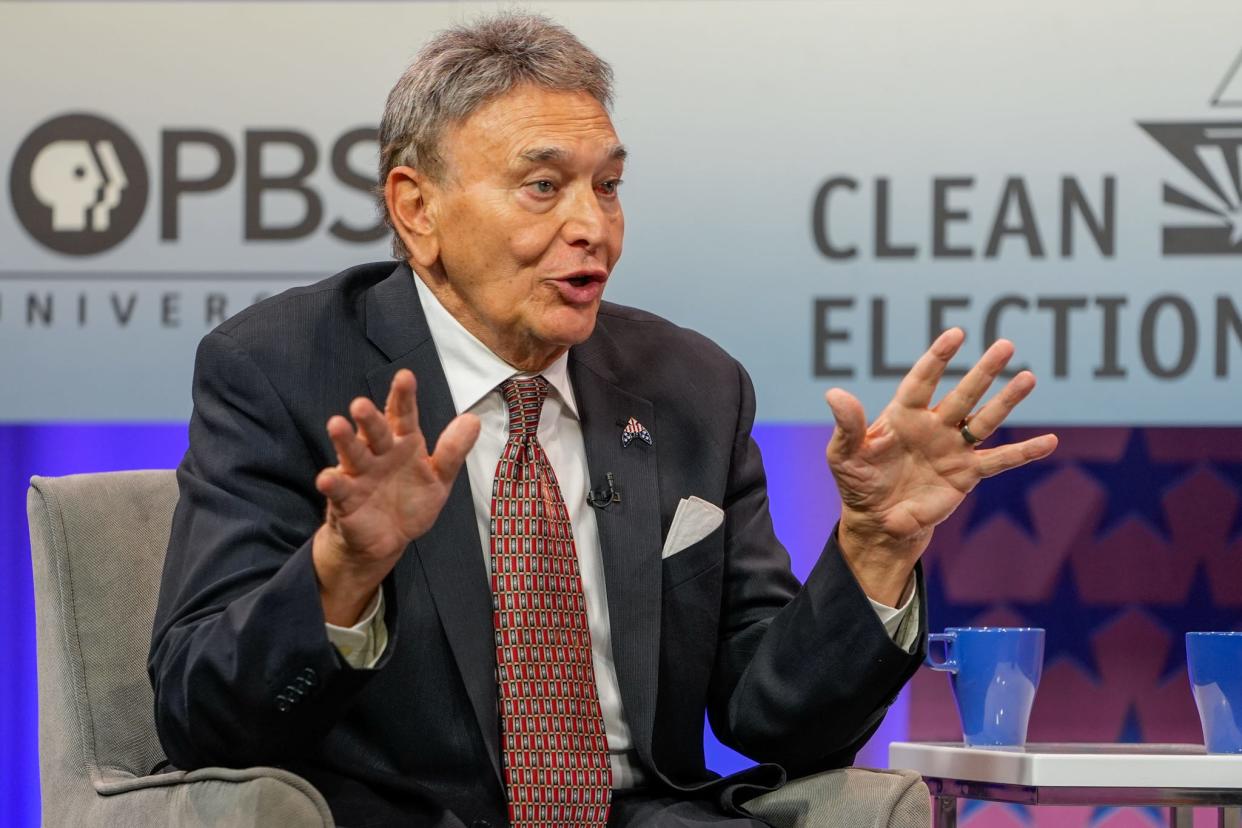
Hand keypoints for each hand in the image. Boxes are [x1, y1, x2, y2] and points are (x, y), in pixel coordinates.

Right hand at [312, 369, 479, 624]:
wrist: (388, 540)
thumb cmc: (411, 501)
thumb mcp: (439, 478)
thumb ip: (453, 451)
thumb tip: (474, 419)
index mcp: (403, 444)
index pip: (403, 415)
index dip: (403, 397)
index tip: (405, 377)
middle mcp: (379, 453)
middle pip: (375, 432)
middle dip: (369, 418)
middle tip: (361, 404)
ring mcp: (360, 474)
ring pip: (352, 453)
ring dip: (344, 440)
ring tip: (337, 424)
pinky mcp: (345, 499)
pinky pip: (338, 490)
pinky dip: (332, 484)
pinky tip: (328, 478)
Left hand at [824, 328, 1056, 604]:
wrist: (876, 520)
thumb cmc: (857, 482)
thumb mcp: (843, 455)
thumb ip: (846, 425)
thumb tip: (834, 394)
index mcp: (903, 415)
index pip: (922, 380)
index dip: (938, 358)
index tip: (956, 334)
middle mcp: (934, 427)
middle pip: (962, 394)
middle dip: (983, 372)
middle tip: (1005, 345)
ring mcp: (953, 449)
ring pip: (985, 420)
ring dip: (1006, 400)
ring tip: (1028, 377)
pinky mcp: (966, 475)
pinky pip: (999, 461)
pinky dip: (1024, 453)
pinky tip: (1051, 441)